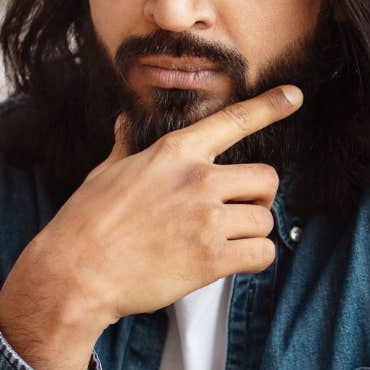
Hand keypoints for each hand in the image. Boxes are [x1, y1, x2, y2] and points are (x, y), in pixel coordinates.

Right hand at [0, 84, 300, 369]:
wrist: (75, 273)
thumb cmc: (87, 222)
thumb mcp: (106, 172)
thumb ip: (128, 146)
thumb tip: (124, 122)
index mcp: (174, 153)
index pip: (232, 122)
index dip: (268, 107)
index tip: (294, 96)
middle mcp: (197, 180)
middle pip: (266, 179)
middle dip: (258, 198)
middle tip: (235, 212)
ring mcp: (207, 219)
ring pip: (266, 220)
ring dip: (251, 233)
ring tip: (220, 241)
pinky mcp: (212, 259)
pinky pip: (263, 254)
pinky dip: (253, 259)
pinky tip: (229, 262)